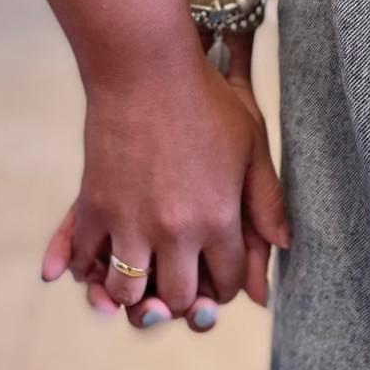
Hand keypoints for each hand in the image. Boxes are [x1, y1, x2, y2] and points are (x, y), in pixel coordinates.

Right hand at [41, 42, 286, 325]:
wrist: (144, 68)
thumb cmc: (204, 99)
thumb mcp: (251, 145)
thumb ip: (267, 200)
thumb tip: (282, 247)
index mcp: (218, 219)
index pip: (227, 282)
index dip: (226, 286)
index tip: (218, 275)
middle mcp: (175, 232)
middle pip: (179, 298)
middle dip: (183, 301)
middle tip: (177, 285)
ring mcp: (130, 222)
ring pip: (130, 292)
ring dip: (136, 295)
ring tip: (140, 280)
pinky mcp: (94, 207)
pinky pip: (87, 260)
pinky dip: (89, 272)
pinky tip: (97, 268)